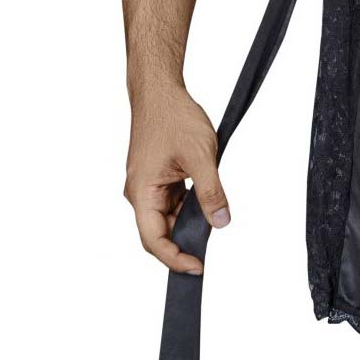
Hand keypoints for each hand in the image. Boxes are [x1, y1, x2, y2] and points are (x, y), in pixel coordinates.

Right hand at [124, 81, 230, 273]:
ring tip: (211, 221)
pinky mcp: (156, 177)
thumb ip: (211, 191)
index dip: (175, 258)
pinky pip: (171, 201)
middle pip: (158, 232)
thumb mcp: (201, 156)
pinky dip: (187, 207)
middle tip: (207, 254)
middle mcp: (139, 192)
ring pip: (166, 216)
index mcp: (141, 192)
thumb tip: (220, 222)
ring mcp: (147, 185)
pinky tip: (205, 202)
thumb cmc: (174, 117)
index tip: (197, 268)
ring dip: (187, 223)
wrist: (161, 92)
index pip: (154, 239)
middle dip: (182, 244)